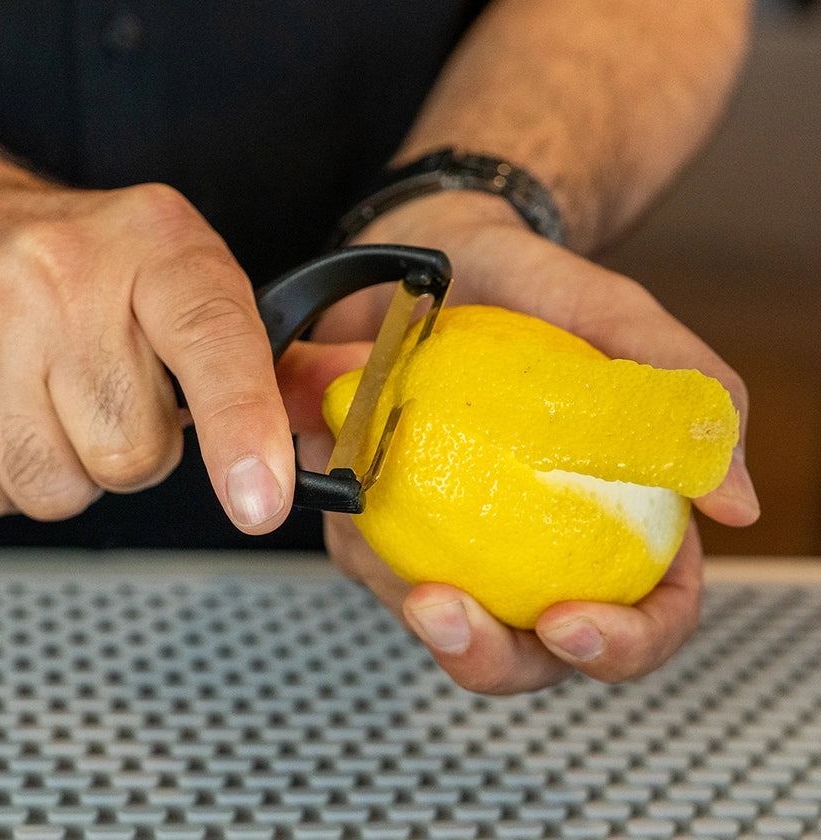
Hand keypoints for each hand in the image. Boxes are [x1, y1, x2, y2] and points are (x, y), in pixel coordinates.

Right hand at [0, 170, 293, 530]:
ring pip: (58, 485)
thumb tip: (320, 414)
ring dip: (76, 466)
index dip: (242, 430)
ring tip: (69, 400)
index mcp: (164, 251)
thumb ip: (262, 360)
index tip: (259, 501)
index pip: (217, 347)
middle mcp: (69, 276)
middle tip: (125, 396)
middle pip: (132, 452)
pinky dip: (15, 472)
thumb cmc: (107, 266)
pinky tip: (21, 411)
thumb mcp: (193, 283)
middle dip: (140, 451)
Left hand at [297, 191, 759, 693]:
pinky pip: (372, 562)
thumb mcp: (616, 318)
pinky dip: (359, 539)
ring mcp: (461, 541)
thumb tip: (739, 505)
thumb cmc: (533, 289)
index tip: (569, 621)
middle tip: (445, 614)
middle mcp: (537, 545)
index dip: (621, 644)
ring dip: (403, 597)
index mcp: (617, 518)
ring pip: (440, 620)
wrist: (437, 257)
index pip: (646, 614)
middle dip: (488, 657)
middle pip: (531, 650)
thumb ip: (684, 396)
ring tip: (372, 518)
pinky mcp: (393, 524)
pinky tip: (346, 484)